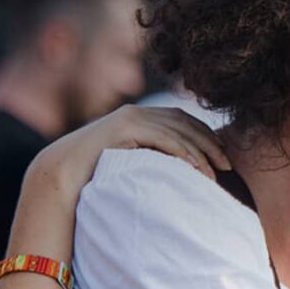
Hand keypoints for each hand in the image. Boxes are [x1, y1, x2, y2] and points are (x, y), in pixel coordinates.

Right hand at [30, 105, 229, 191]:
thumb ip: (148, 161)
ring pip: (177, 130)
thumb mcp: (128, 164)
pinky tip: (197, 168)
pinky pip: (163, 138)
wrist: (61, 173)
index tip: (223, 159)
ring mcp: (131, 117)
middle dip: (210, 143)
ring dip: (201, 151)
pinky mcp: (126, 128)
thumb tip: (172, 176)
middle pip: (185, 122)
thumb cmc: (93, 174)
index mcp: (140, 117)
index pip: (183, 121)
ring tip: (216, 173)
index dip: (206, 138)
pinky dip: (183, 152)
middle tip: (228, 166)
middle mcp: (137, 112)